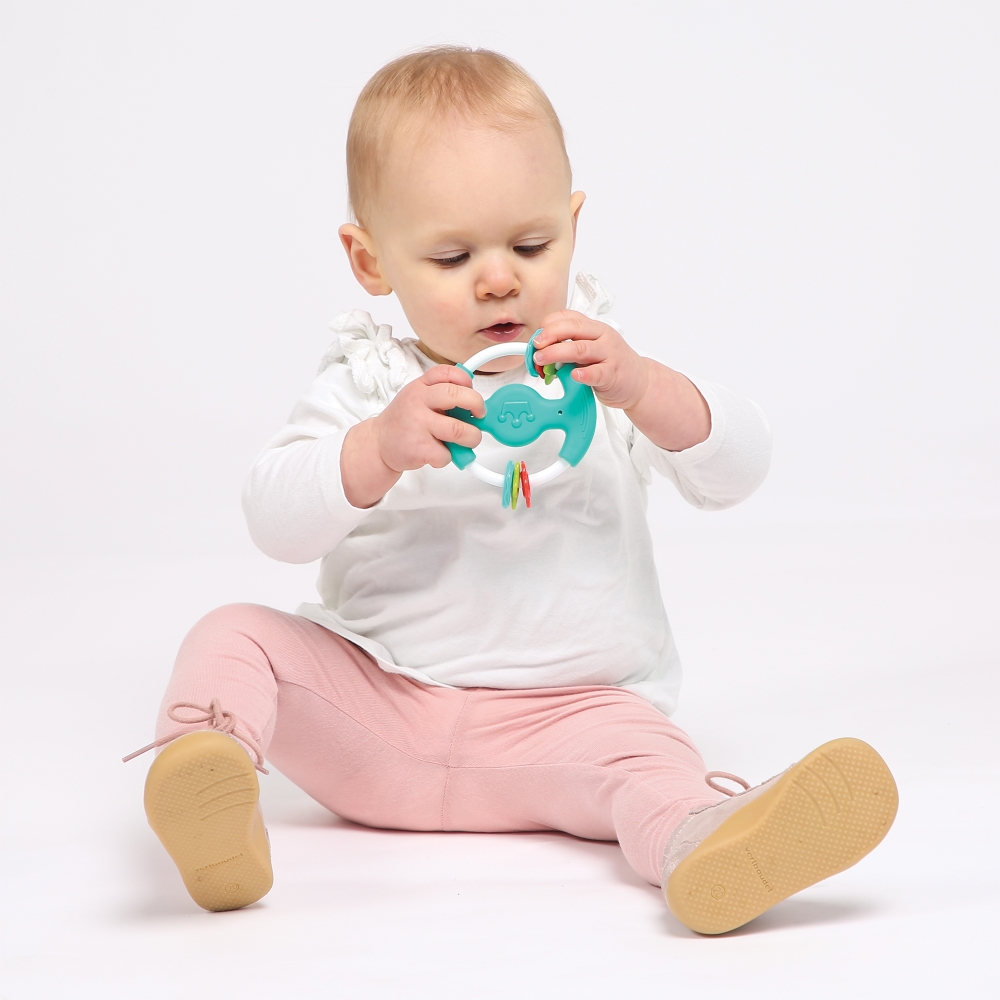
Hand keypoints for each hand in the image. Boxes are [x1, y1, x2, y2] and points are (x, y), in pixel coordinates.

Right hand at [375, 365, 484, 471]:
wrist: (378, 444)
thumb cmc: (404, 420)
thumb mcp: (417, 397)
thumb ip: (440, 393)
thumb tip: (473, 402)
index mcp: (420, 386)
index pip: (447, 372)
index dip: (466, 380)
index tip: (472, 391)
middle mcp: (418, 402)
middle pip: (457, 395)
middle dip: (477, 405)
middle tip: (479, 415)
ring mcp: (418, 425)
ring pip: (459, 430)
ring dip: (471, 438)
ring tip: (467, 440)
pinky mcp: (419, 448)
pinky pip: (447, 454)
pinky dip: (449, 457)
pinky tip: (438, 453)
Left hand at [532, 310, 710, 451]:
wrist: (640, 382)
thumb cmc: (612, 365)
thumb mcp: (590, 350)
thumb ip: (569, 347)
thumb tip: (541, 351)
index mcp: (594, 328)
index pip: (569, 317)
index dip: (549, 325)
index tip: (536, 337)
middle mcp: (602, 337)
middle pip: (573, 329)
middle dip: (550, 336)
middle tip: (535, 346)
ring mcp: (609, 354)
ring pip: (580, 349)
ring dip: (557, 353)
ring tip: (542, 360)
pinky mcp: (613, 374)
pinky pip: (597, 372)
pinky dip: (583, 373)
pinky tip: (574, 375)